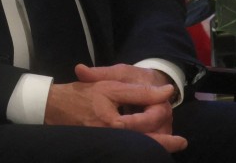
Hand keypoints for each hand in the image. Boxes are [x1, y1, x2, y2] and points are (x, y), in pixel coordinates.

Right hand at [44, 64, 186, 153]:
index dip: (164, 127)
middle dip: (164, 143)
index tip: (180, 136)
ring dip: (152, 145)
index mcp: (115, 123)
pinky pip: (125, 150)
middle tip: (181, 142)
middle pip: (145, 144)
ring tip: (169, 144)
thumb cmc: (83, 93)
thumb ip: (140, 90)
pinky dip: (138, 147)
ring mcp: (107, 145)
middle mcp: (112, 138)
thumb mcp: (111, 84)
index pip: (148, 126)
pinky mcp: (103, 147)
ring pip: (136, 148)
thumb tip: (167, 91)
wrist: (54, 106)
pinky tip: (147, 145)